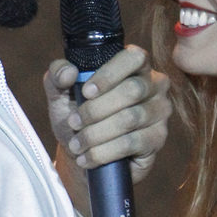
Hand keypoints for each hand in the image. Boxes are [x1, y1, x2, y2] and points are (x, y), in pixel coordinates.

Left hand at [46, 46, 170, 210]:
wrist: (82, 153)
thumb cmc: (76, 117)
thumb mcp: (60, 94)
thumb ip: (57, 75)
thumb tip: (69, 72)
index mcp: (134, 66)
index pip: (134, 57)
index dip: (109, 74)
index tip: (86, 92)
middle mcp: (154, 85)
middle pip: (131, 90)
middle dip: (96, 110)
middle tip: (74, 123)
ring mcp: (159, 112)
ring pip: (129, 119)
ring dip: (96, 134)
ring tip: (76, 144)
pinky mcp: (157, 139)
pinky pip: (131, 143)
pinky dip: (103, 152)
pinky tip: (87, 158)